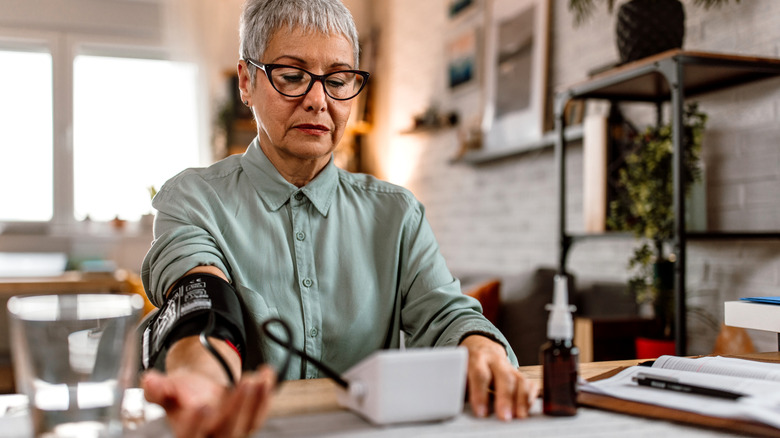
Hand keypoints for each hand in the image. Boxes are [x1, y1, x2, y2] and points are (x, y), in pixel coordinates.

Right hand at [141, 365, 275, 437]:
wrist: (198, 393)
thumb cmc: (180, 395)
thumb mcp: (165, 390)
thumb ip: (157, 388)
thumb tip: (150, 381)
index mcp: (187, 434)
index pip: (190, 436)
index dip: (195, 423)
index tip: (201, 404)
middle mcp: (212, 437)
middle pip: (227, 430)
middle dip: (238, 406)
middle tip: (245, 383)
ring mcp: (234, 432)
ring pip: (248, 424)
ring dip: (256, 400)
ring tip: (257, 377)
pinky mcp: (250, 423)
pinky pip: (261, 412)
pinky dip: (266, 395)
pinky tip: (267, 375)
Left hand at [460, 335, 538, 420]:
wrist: (480, 347)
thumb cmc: (467, 365)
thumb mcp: (460, 370)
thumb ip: (460, 384)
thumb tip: (453, 403)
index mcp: (477, 358)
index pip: (480, 374)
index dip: (480, 394)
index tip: (481, 412)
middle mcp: (495, 360)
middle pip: (504, 377)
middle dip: (505, 398)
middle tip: (504, 416)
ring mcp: (509, 366)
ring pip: (520, 380)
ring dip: (522, 399)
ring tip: (519, 416)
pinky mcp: (519, 373)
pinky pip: (529, 384)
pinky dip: (530, 397)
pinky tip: (526, 409)